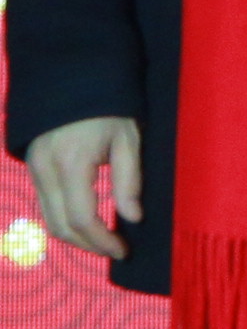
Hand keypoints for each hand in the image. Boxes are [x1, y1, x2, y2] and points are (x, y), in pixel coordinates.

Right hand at [22, 117, 138, 260]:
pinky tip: (85, 223)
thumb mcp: (128, 139)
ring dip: (74, 237)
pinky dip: (63, 220)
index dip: (102, 241)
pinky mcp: (32, 168)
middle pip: (60, 226)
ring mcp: (34, 170)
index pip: (82, 218)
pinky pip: (44, 205)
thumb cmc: (109, 107)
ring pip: (47, 220)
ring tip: (102, 241)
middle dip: (88, 245)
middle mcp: (46, 172)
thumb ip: (129, 180)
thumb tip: (132, 218)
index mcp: (72, 164)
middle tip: (114, 250)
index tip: (123, 250)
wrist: (73, 78)